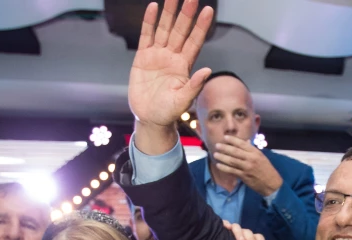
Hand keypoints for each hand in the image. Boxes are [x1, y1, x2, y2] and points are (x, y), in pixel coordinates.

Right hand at [129, 0, 213, 128]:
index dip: (200, 26)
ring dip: (169, 13)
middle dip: (186, 14)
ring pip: (164, 29)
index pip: (195, 41)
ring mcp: (158, 55)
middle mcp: (173, 57)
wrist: (149, 117)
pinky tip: (153, 7)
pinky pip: (146, 35)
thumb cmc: (168, 112)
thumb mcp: (183, 101)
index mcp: (184, 66)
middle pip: (180, 31)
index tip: (208, 11)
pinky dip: (149, 22)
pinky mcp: (143, 57)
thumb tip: (208, 70)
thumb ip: (194, 86)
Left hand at [213, 136, 282, 196]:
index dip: (233, 140)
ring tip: (215, 154)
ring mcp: (247, 168)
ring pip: (232, 161)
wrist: (271, 183)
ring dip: (222, 157)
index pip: (242, 144)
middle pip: (235, 152)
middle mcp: (251, 159)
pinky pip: (232, 171)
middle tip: (217, 145)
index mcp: (255, 152)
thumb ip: (252, 149)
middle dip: (225, 148)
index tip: (225, 137)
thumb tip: (245, 142)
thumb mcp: (261, 157)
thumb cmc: (266, 169)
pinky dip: (224, 168)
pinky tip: (219, 165)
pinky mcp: (244, 176)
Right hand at [224, 220, 276, 239]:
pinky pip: (224, 224)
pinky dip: (225, 224)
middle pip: (248, 232)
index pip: (258, 237)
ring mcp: (232, 231)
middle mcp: (243, 233)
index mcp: (251, 239)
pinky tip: (226, 227)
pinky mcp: (222, 229)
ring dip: (239, 233)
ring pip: (237, 227)